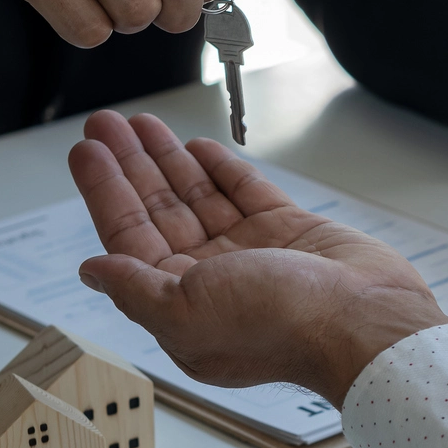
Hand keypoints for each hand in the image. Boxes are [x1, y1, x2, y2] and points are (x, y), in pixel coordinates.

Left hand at [68, 110, 447, 406]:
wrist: (361, 316)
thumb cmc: (280, 324)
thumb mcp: (186, 312)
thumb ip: (134, 289)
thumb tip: (91, 271)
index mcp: (181, 307)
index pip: (129, 239)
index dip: (104, 193)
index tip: (86, 152)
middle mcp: (212, 280)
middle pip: (158, 211)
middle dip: (130, 165)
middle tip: (105, 124)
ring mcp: (251, 254)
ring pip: (198, 196)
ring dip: (168, 158)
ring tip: (142, 123)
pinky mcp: (289, 232)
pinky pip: (245, 192)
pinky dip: (220, 168)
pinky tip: (197, 146)